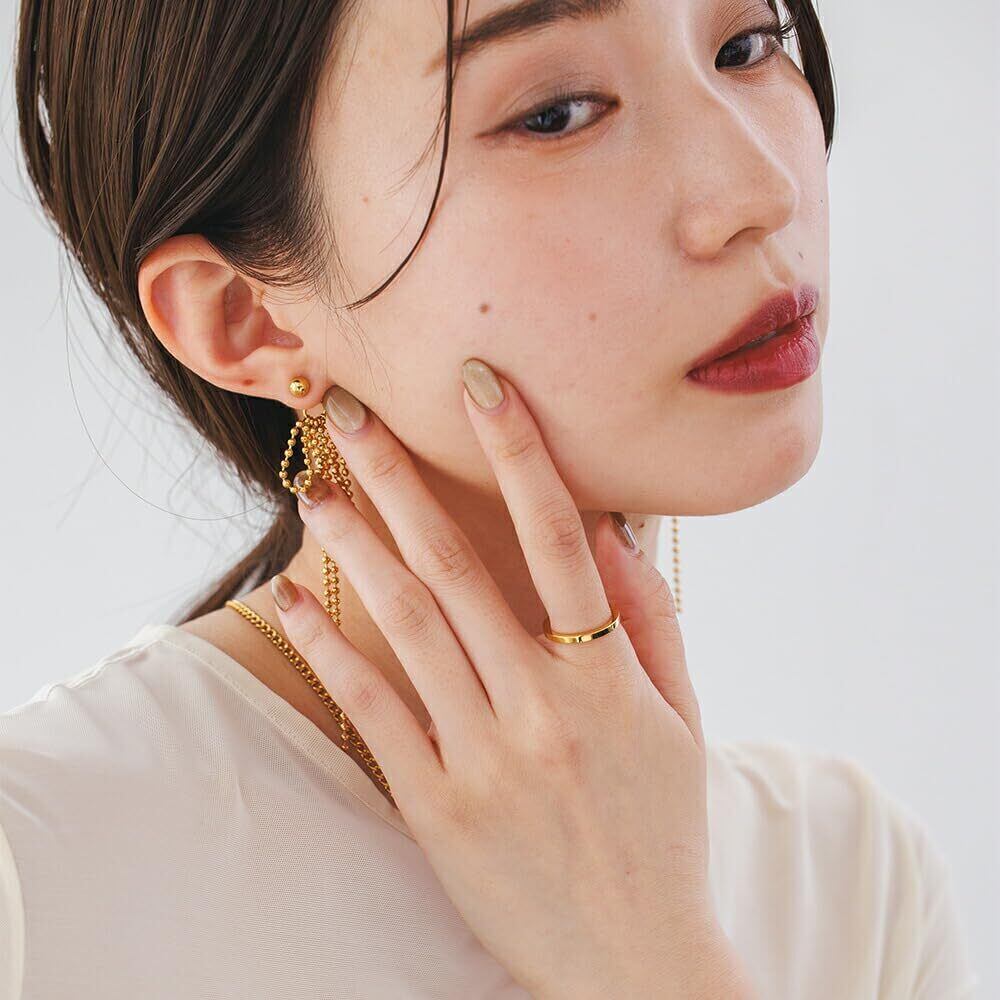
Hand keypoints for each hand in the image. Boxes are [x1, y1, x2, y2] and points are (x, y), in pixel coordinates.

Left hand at [272, 364, 753, 998]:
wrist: (633, 963)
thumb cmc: (664, 829)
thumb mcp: (684, 721)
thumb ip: (650, 619)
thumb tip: (610, 529)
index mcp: (608, 679)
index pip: (561, 541)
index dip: (521, 454)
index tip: (485, 387)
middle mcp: (541, 707)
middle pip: (459, 567)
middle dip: (402, 478)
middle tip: (352, 415)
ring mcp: (482, 756)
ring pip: (408, 626)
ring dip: (356, 548)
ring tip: (314, 489)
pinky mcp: (435, 804)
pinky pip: (373, 711)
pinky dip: (330, 650)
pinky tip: (294, 599)